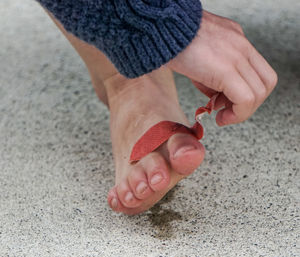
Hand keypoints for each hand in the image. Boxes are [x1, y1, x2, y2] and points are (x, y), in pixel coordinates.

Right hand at [168, 11, 277, 125]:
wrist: (163, 28)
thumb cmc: (174, 41)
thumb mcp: (200, 58)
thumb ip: (213, 78)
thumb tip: (217, 99)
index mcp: (237, 42)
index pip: (259, 73)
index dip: (250, 94)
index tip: (230, 104)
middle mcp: (242, 46)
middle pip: (265, 84)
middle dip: (248, 105)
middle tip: (228, 112)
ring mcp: (237, 55)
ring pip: (258, 93)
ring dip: (241, 112)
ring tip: (222, 116)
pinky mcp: (227, 68)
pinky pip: (244, 98)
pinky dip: (236, 114)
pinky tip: (219, 117)